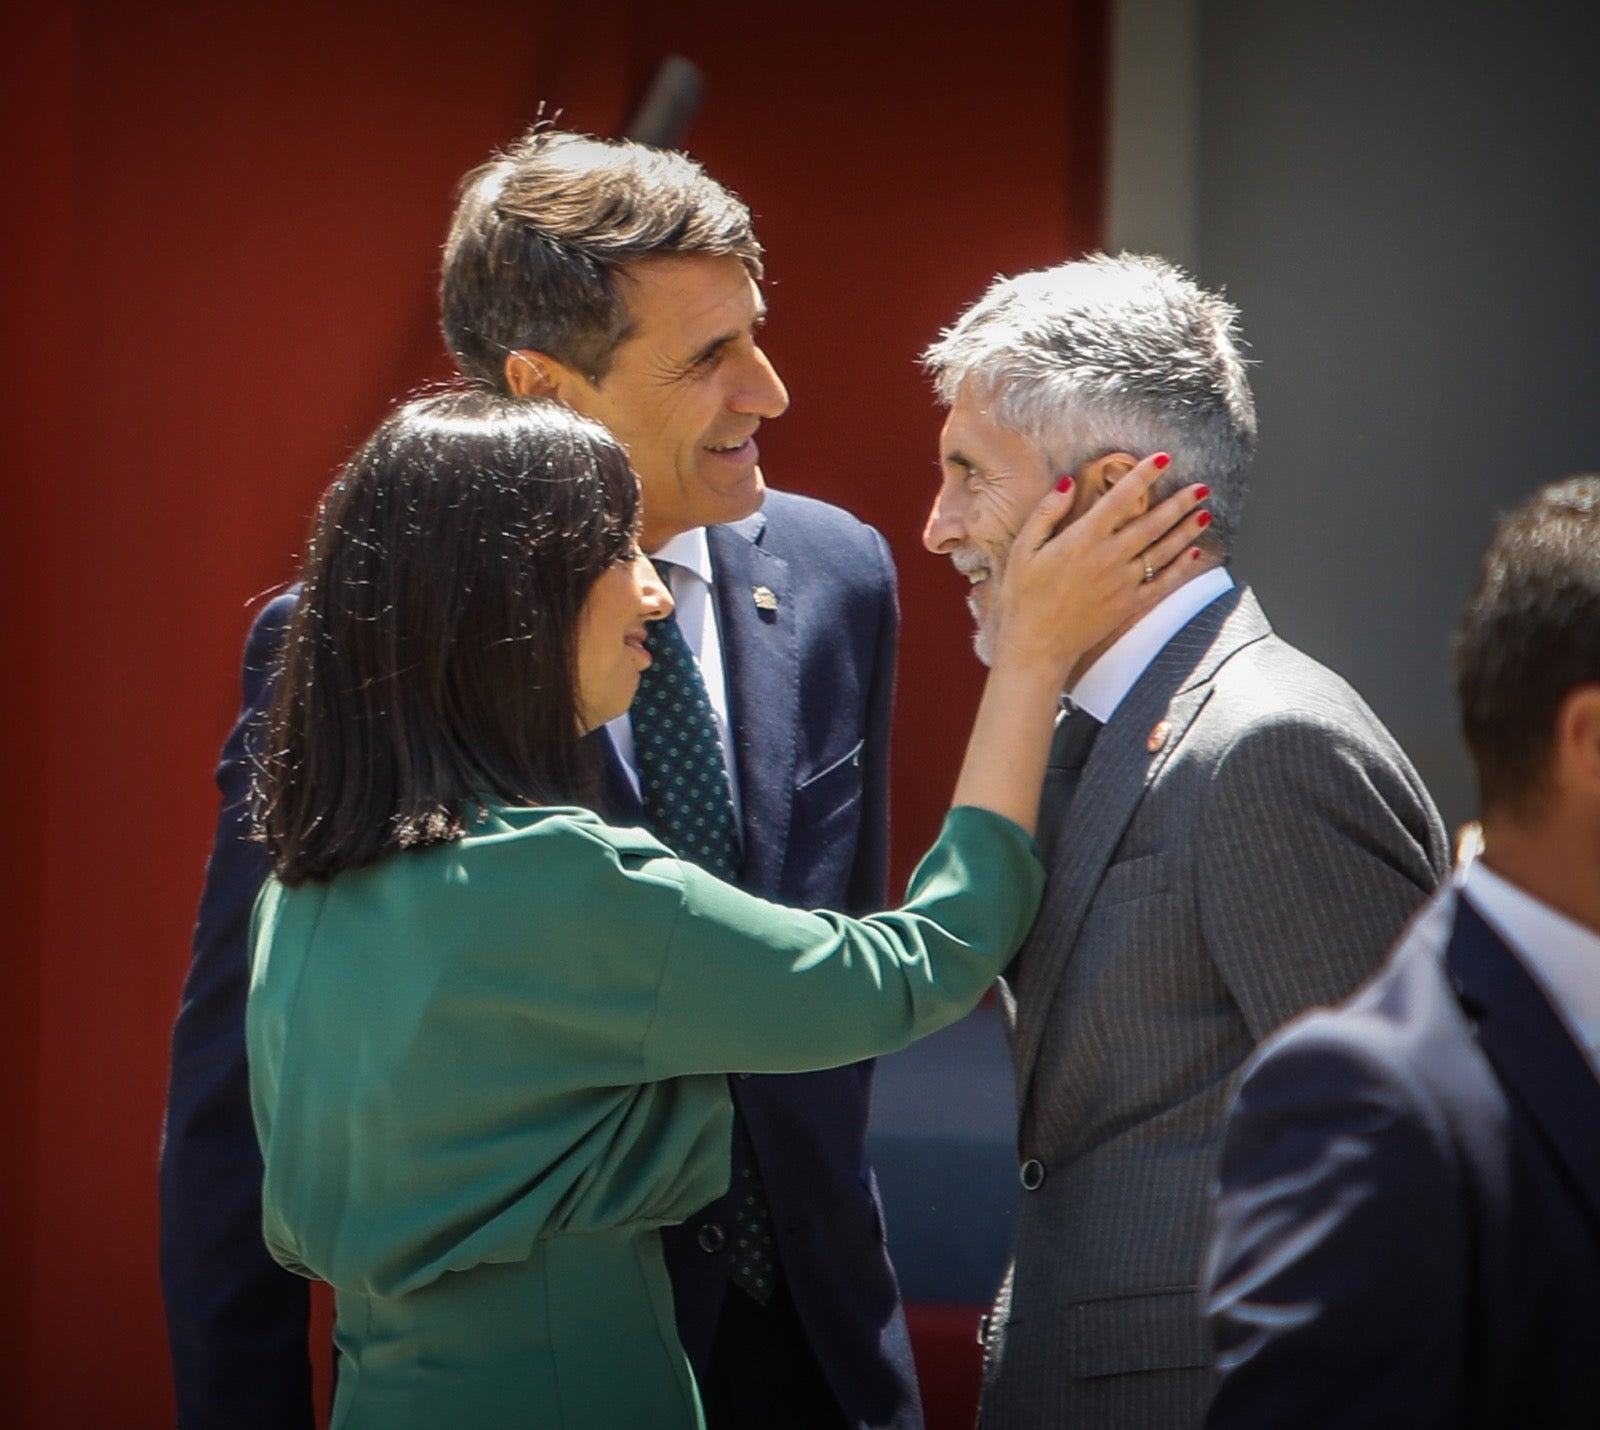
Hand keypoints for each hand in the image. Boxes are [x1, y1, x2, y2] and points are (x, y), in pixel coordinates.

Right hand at [992, 454, 1209, 681]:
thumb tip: (1068, 483)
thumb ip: (1047, 513)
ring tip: (1204, 512)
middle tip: (1201, 486)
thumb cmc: (1024, 597)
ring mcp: (1124, 582)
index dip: (1144, 475)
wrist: (1036, 645)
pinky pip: (1164, 583)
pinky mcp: (1130, 605)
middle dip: (1180, 502)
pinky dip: (1183, 567)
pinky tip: (1196, 553)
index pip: (1121, 498)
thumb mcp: (1023, 549)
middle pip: (1153, 522)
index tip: (1162, 458)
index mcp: (1083, 538)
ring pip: (1164, 550)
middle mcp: (1110, 556)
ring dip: (1187, 530)